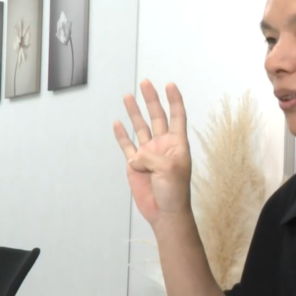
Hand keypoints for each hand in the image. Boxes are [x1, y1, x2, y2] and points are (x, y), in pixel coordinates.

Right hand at [113, 79, 192, 228]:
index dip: (174, 100)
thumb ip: (151, 157)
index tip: (169, 85)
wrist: (164, 212)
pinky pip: (127, 146)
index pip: (177, 116)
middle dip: (151, 100)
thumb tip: (135, 157)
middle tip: (145, 83)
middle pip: (157, 117)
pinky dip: (122, 135)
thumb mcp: (168, 170)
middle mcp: (162, 146)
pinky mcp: (136, 165)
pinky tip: (118, 123)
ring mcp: (148, 154)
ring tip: (128, 96)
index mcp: (177, 144)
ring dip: (135, 113)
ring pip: (140, 128)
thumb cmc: (175, 192)